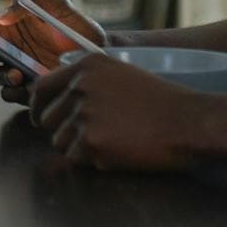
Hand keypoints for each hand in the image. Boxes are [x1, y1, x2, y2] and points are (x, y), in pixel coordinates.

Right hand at [0, 0, 107, 103]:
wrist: (102, 52)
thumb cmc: (76, 25)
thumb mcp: (56, 4)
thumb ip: (30, 0)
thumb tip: (5, 13)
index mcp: (9, 30)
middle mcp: (9, 51)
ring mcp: (19, 71)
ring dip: (0, 75)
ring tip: (16, 72)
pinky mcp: (31, 90)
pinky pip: (13, 94)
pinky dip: (15, 91)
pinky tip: (26, 86)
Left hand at [27, 53, 205, 172]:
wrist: (188, 122)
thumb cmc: (161, 100)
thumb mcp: (120, 73)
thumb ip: (87, 81)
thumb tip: (57, 99)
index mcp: (85, 66)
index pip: (41, 87)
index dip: (37, 107)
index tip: (39, 118)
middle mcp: (79, 87)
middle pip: (47, 119)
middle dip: (63, 131)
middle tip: (89, 137)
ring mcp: (83, 115)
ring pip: (59, 142)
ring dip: (78, 147)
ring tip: (111, 142)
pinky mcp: (91, 142)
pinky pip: (75, 159)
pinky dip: (91, 161)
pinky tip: (117, 152)